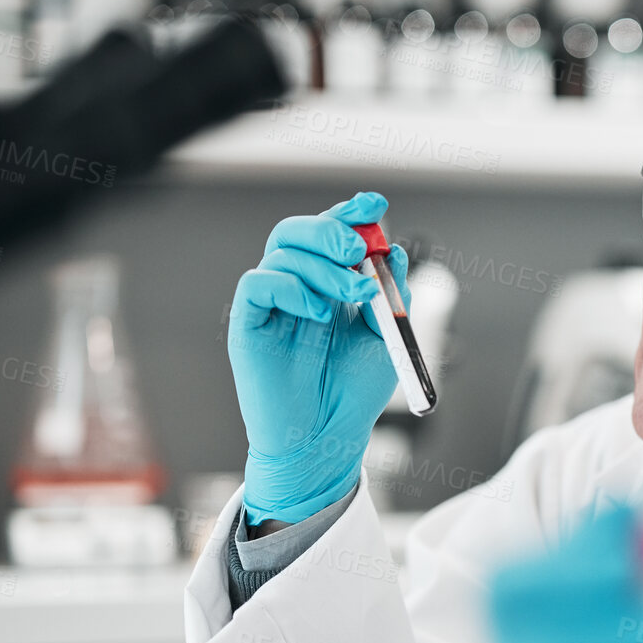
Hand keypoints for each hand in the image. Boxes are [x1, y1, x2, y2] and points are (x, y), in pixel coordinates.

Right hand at [228, 192, 409, 524]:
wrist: (326, 438)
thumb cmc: (352, 393)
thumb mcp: (386, 337)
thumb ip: (392, 295)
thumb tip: (394, 253)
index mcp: (328, 286)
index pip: (331, 235)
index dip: (349, 213)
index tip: (375, 205)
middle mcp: (296, 289)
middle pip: (298, 232)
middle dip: (331, 229)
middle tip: (360, 249)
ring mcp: (271, 305)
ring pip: (281, 253)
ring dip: (324, 265)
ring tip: (356, 293)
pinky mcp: (249, 325)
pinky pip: (257, 284)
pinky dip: (290, 287)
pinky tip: (319, 313)